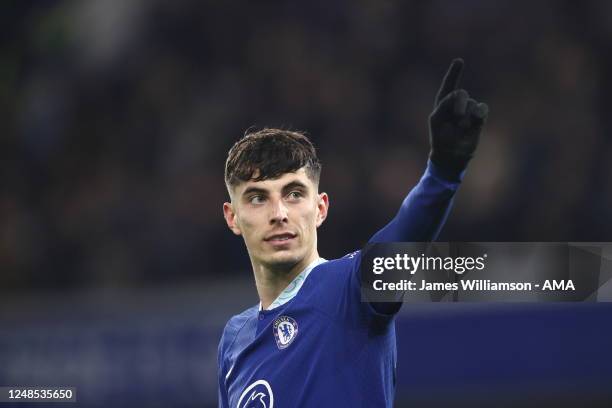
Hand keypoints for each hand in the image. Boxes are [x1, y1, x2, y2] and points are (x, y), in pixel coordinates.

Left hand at [429, 58, 488, 173]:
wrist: (451, 154)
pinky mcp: (479, 118)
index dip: (454, 73)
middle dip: (459, 103)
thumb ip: (445, 103)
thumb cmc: (440, 137)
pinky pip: (482, 108)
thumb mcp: (437, 119)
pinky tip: (476, 120)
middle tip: (457, 117)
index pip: (448, 85)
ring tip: (461, 128)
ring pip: (472, 104)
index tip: (459, 61)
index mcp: (443, 103)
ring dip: (466, 116)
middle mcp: (457, 105)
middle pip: (461, 94)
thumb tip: (461, 95)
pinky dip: (479, 113)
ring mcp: (469, 111)